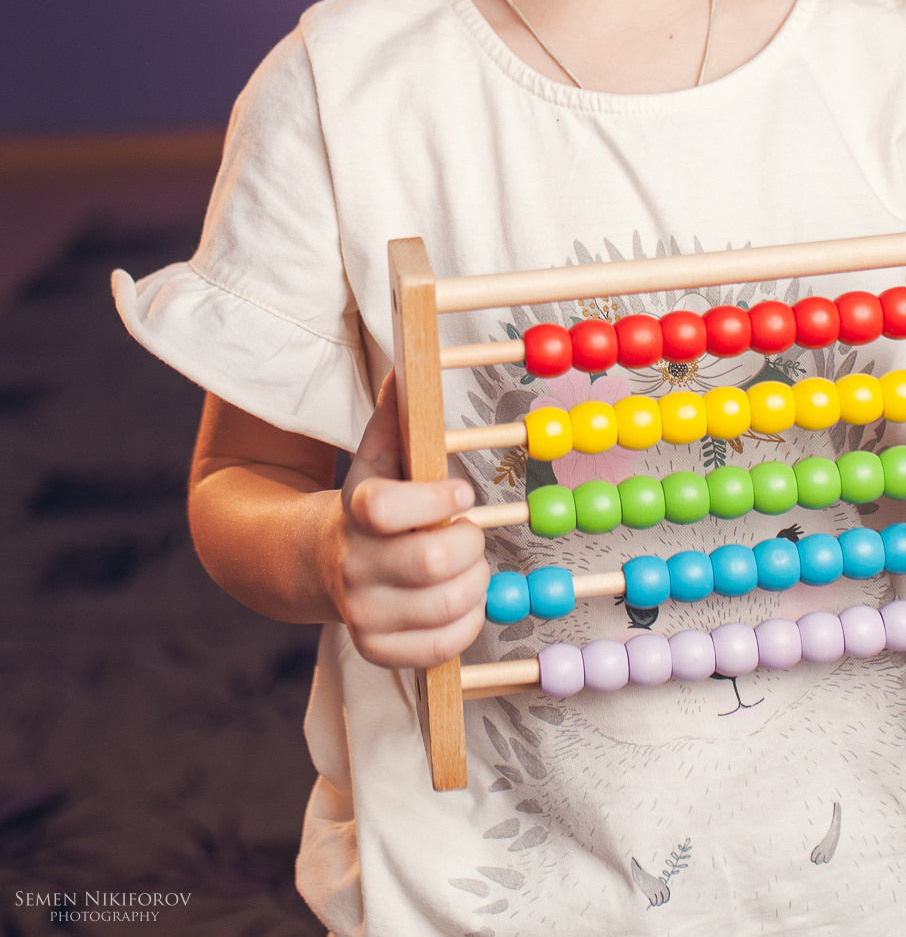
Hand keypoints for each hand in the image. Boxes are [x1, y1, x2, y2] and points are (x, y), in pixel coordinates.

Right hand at [322, 372, 488, 668]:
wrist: (323, 562)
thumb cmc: (372, 501)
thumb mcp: (378, 455)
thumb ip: (397, 413)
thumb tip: (407, 361)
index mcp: (356, 509)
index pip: (388, 509)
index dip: (437, 498)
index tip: (461, 488)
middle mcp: (353, 565)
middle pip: (434, 562)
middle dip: (470, 540)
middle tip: (469, 528)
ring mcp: (363, 613)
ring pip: (448, 605)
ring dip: (475, 581)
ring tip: (465, 563)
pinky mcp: (377, 651)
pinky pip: (444, 646)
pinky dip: (467, 620)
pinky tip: (459, 598)